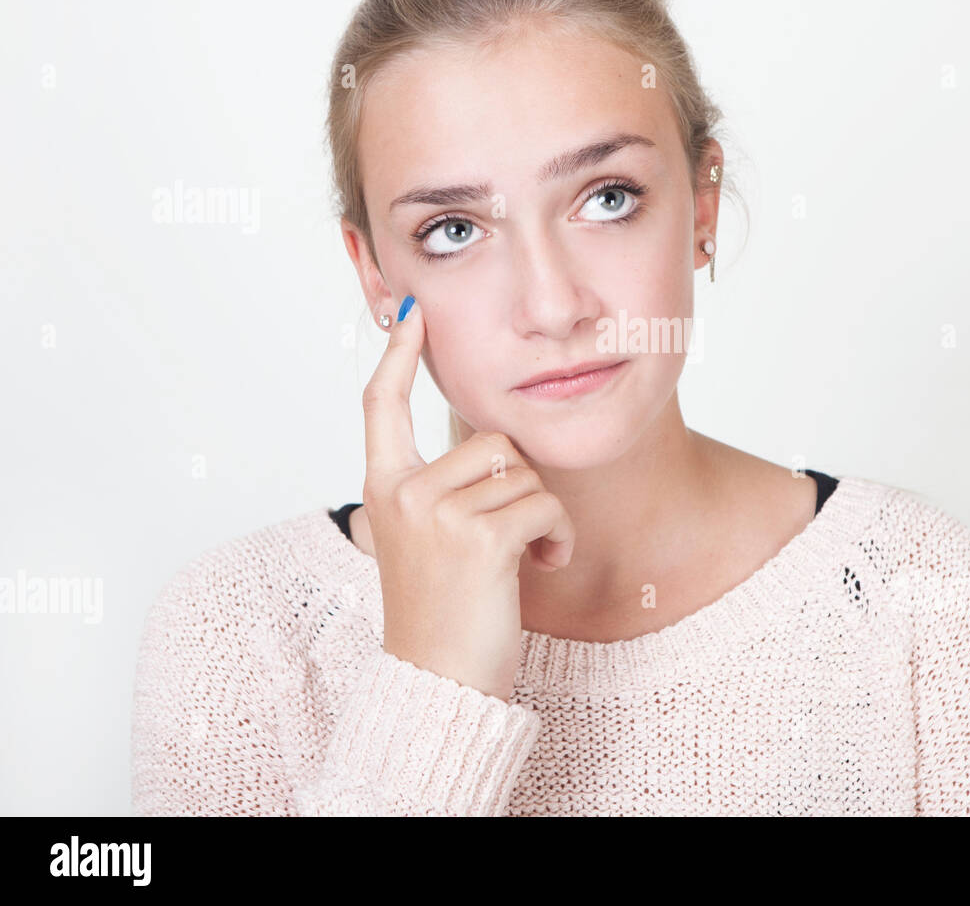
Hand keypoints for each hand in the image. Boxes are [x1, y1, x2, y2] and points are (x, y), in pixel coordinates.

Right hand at [359, 295, 575, 700]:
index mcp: (384, 490)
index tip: (411, 312)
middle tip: (514, 535)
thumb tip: (493, 450)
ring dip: (543, 515)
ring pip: (523, 473)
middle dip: (520, 485)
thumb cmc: (444, 616)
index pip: (381, 407)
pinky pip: (545, 506)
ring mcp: (436, 514)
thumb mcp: (429, 543)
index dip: (397, 356)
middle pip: (491, 442)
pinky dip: (559, 538)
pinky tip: (543, 567)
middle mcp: (403, 494)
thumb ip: (444, 493)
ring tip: (527, 557)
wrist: (439, 686)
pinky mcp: (477, 539)